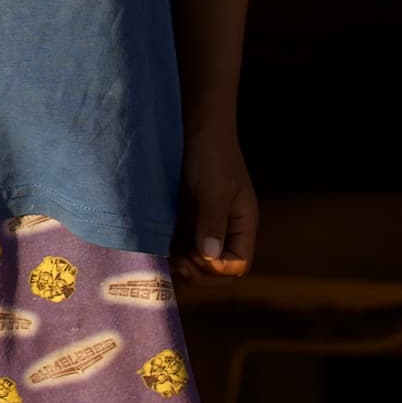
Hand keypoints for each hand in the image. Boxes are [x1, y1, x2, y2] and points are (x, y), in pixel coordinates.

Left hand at [176, 126, 256, 278]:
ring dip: (182, 265)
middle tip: (177, 263)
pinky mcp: (187, 219)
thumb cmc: (212, 156)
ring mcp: (205, 226)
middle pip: (218, 269)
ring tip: (165, 258)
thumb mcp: (215, 189)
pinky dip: (172, 252)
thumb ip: (213, 222)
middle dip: (199, 272)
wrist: (196, 130)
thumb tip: (210, 257)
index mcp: (242, 225)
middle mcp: (226, 230)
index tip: (196, 256)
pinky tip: (159, 248)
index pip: (237, 264)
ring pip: (197, 260)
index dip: (218, 269)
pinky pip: (182, 245)